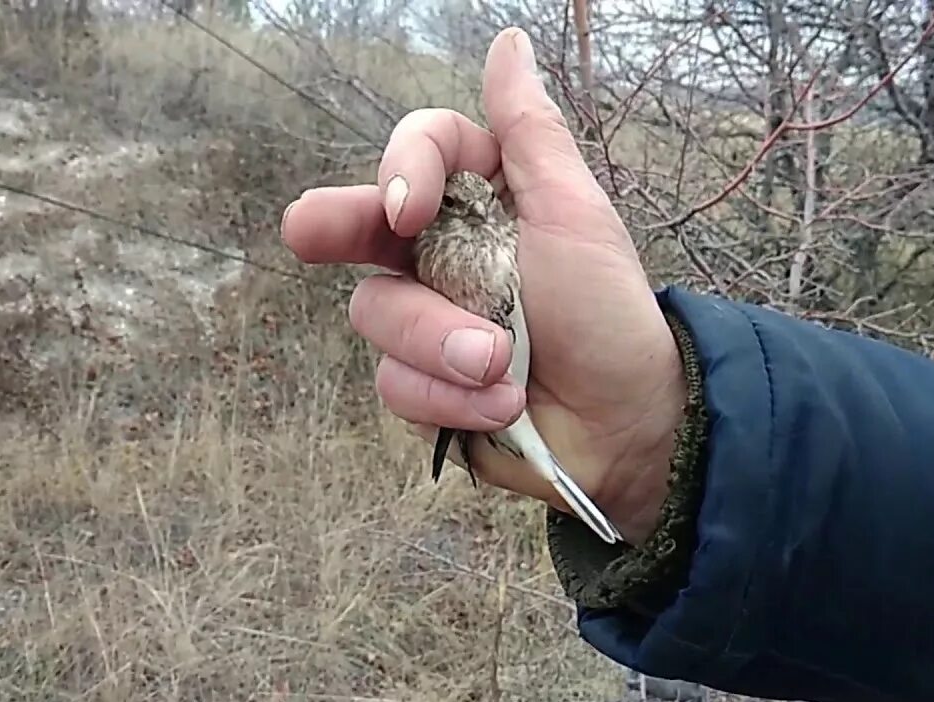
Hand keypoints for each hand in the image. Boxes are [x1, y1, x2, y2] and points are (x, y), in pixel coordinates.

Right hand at [281, 28, 684, 543]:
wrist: (626, 425)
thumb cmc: (609, 314)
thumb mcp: (574, 215)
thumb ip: (529, 133)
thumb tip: (509, 44)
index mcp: (481, 201)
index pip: (419, 153)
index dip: (404, 167)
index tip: (410, 207)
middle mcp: (441, 254)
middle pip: (361, 224)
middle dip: (331, 224)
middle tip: (308, 231)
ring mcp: (427, 321)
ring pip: (377, 314)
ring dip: (440, 342)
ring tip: (502, 366)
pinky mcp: (422, 384)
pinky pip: (395, 381)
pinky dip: (447, 396)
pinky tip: (499, 406)